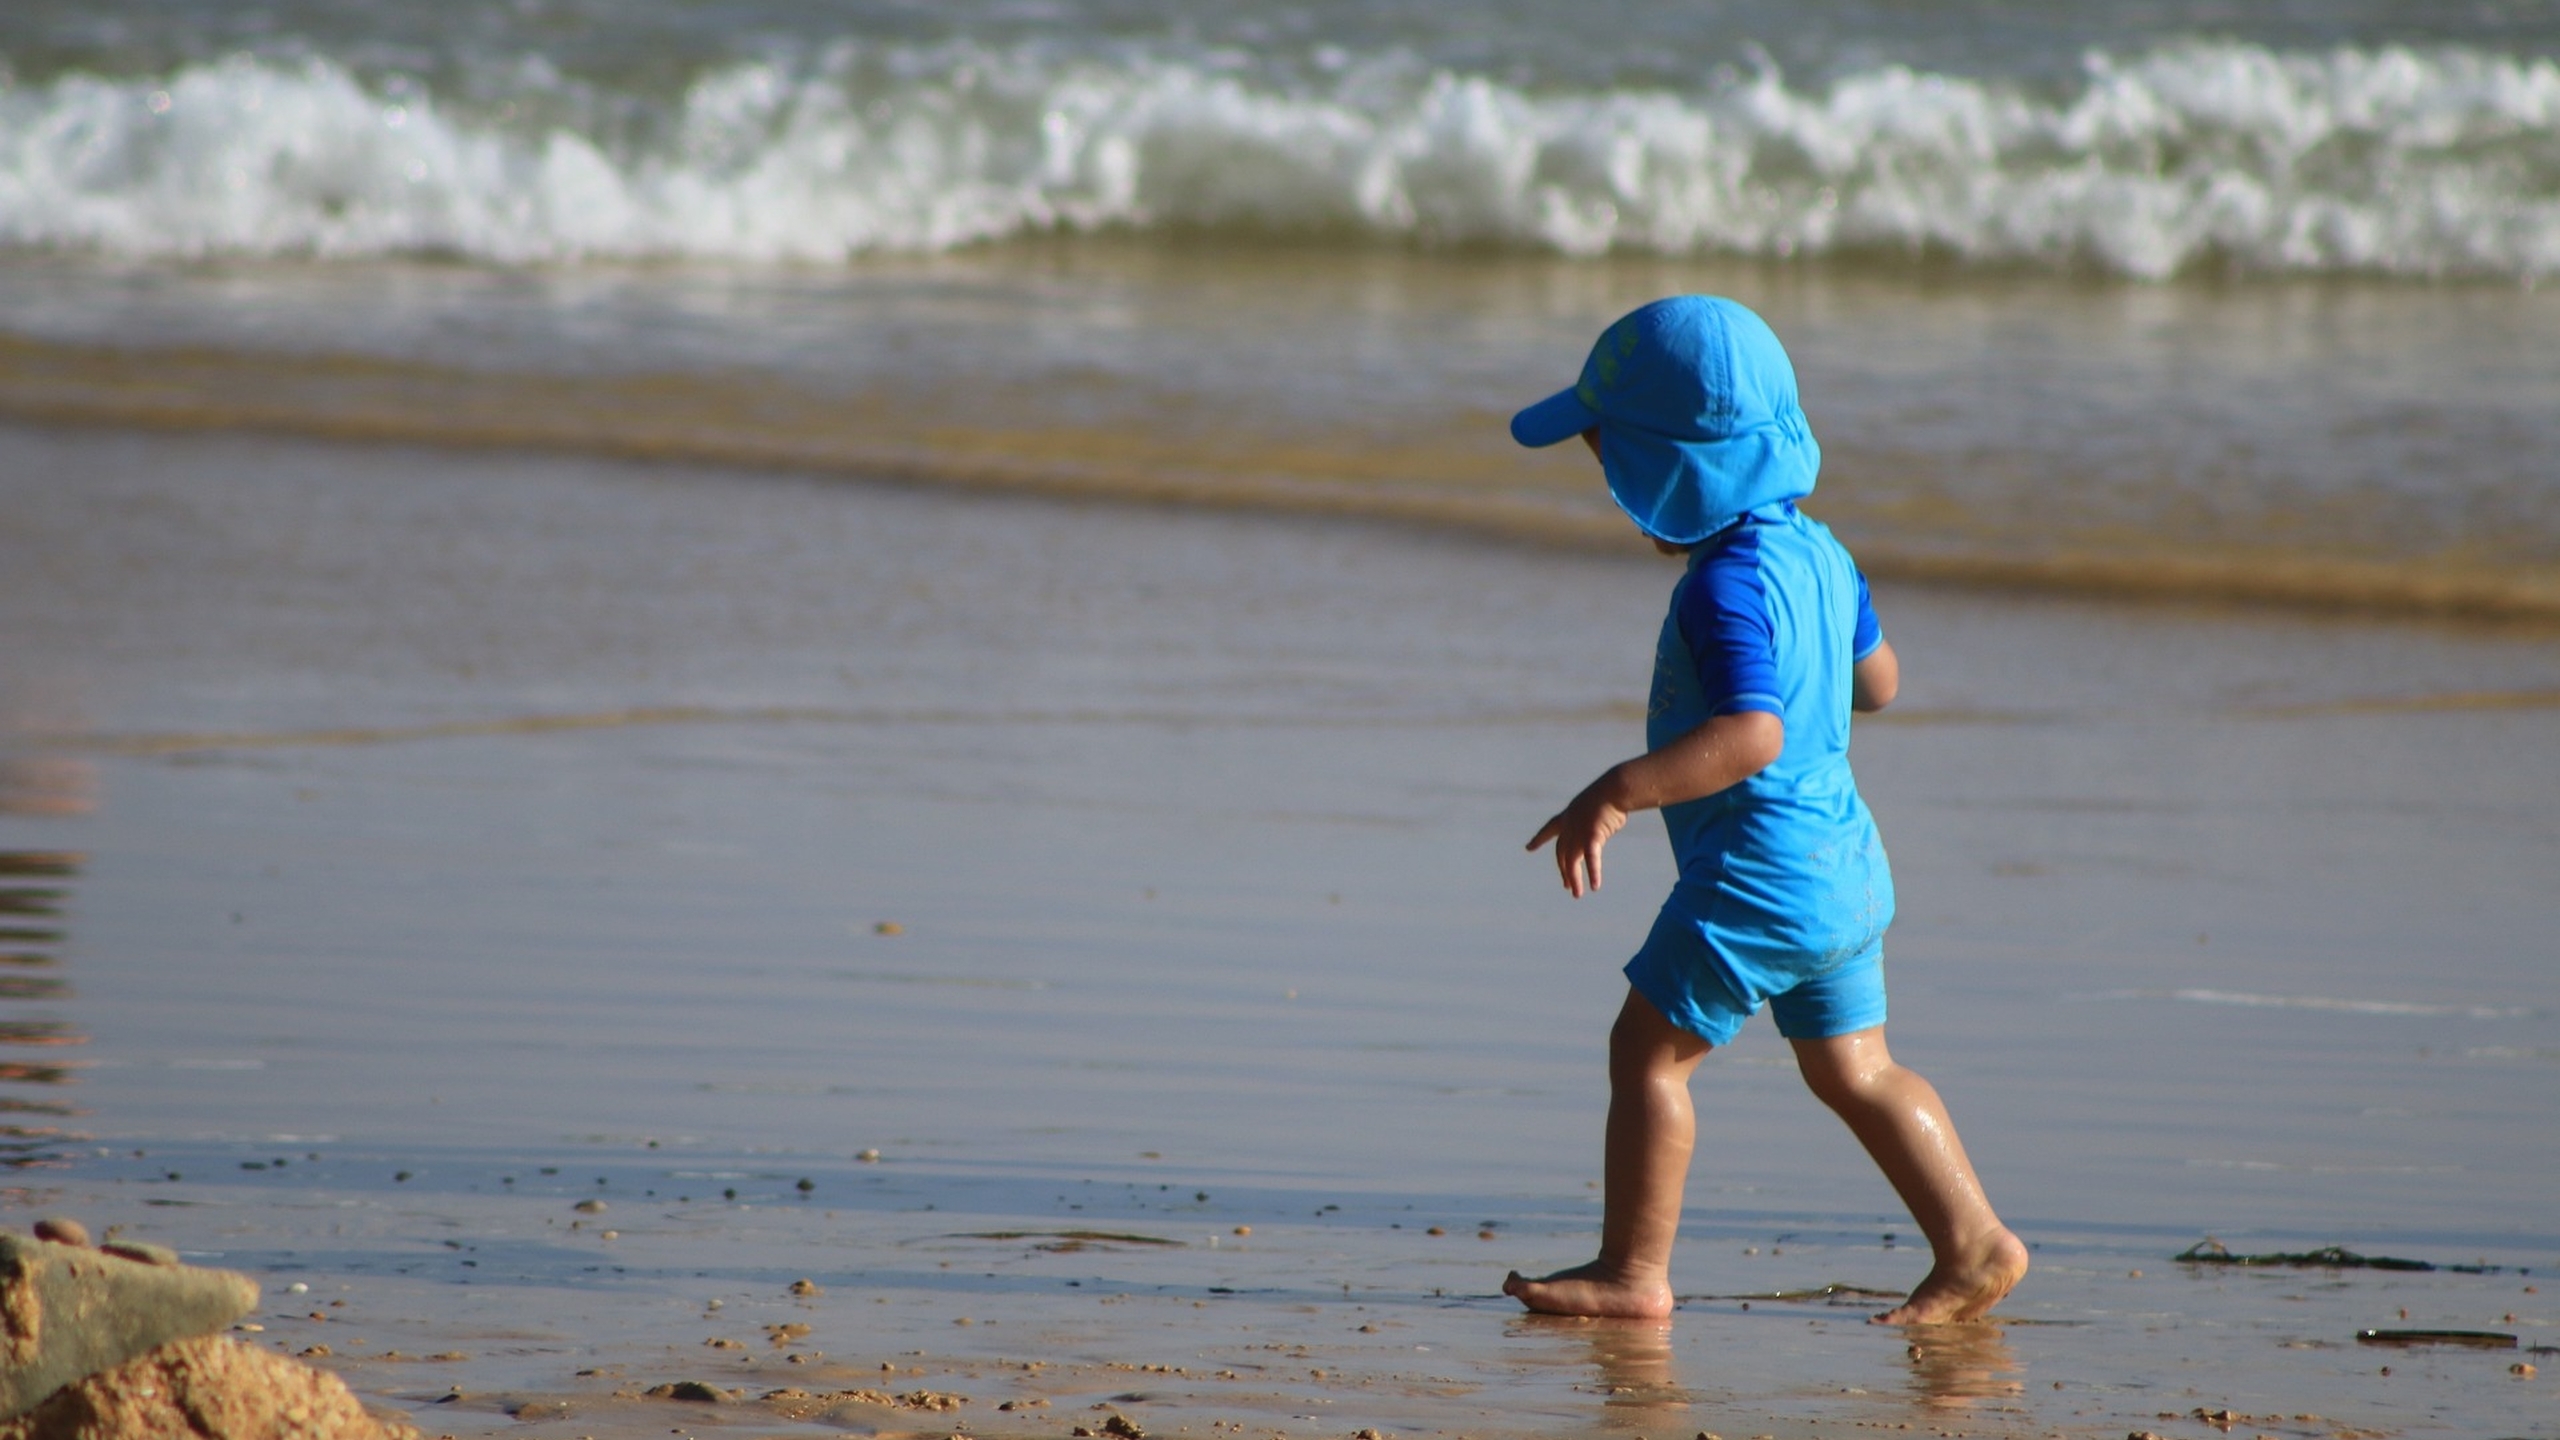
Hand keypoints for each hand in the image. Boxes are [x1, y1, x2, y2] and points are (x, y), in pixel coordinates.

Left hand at [1526, 775, 1628, 897]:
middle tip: (1567, 885)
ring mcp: (1578, 832)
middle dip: (1564, 870)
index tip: (1528, 848)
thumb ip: (1591, 821)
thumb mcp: (1595, 807)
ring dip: (1574, 879)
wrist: (1615, 788)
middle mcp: (1569, 826)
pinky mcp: (1592, 837)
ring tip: (1576, 895)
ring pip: (1572, 861)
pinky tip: (1595, 886)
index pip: (1549, 829)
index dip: (1539, 839)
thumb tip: (1596, 833)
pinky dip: (1593, 873)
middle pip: (1562, 853)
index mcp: (1568, 816)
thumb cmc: (1610, 793)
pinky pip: (1591, 859)